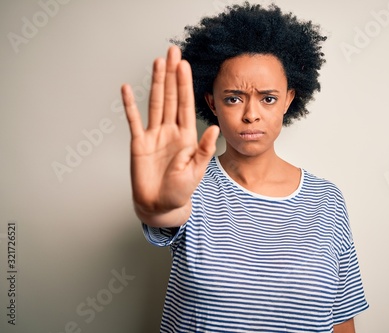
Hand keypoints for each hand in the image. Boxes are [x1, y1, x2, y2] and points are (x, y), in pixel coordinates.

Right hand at [121, 45, 218, 226]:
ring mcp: (154, 135)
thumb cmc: (180, 191)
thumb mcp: (196, 170)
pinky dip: (129, 105)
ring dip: (156, 83)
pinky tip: (127, 89)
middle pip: (170, 97)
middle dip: (172, 74)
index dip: (184, 84)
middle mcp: (170, 131)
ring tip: (157, 62)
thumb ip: (203, 149)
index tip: (184, 65)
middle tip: (172, 52)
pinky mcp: (139, 143)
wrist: (160, 205)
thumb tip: (214, 129)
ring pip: (155, 103)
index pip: (185, 104)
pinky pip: (133, 121)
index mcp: (187, 136)